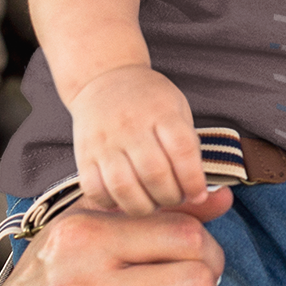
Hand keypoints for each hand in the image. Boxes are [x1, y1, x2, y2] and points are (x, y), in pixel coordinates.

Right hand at [69, 65, 205, 214]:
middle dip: (171, 196)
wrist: (102, 80)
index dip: (193, 179)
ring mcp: (104, 141)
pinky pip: (94, 188)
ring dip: (143, 205)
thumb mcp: (177, 110)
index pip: (182, 150)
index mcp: (162, 111)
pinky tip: (124, 199)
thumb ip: (188, 145)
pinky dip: (111, 202)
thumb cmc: (150, 103)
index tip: (198, 194)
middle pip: (154, 173)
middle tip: (175, 198)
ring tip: (152, 203)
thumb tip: (202, 190)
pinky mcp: (84, 155)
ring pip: (123, 186)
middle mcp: (131, 126)